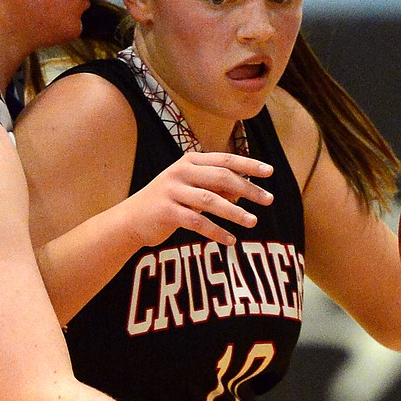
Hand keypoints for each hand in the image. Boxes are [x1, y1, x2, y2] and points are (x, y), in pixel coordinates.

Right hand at [126, 152, 273, 246]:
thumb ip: (217, 188)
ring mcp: (172, 191)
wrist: (131, 220)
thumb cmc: (169, 203)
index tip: (270, 172)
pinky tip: (230, 240)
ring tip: (253, 222)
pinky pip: (197, 223)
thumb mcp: (193, 191)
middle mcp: (180, 172)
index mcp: (189, 161)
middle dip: (248, 189)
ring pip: (211, 200)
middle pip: (221, 177)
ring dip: (235, 212)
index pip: (225, 160)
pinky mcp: (166, 212)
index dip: (248, 165)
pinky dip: (216, 232)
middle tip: (268, 200)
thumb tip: (245, 190)